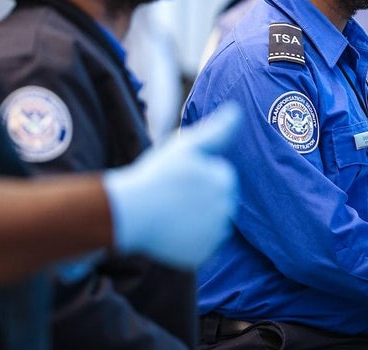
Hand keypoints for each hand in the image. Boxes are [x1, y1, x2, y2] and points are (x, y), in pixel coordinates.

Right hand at [102, 104, 240, 268]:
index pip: (221, 176)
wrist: (127, 213)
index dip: (199, 174)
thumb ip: (218, 130)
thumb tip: (239, 112)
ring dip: (197, 218)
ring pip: (212, 223)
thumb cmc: (155, 175)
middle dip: (201, 197)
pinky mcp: (203, 255)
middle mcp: (227, 209)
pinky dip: (191, 239)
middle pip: (220, 200)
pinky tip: (171, 230)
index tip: (179, 176)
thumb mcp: (186, 145)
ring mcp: (215, 234)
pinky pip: (203, 245)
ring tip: (170, 212)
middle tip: (172, 195)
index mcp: (225, 180)